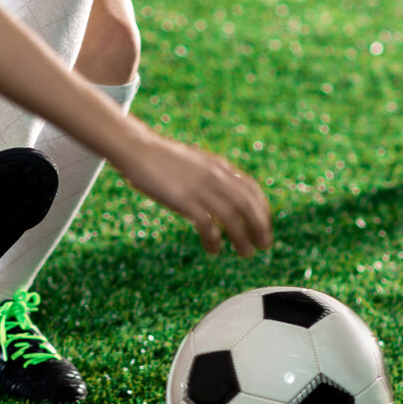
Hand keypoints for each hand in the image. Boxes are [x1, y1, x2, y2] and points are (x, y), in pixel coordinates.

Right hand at [115, 133, 272, 255]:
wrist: (138, 150)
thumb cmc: (161, 158)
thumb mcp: (195, 162)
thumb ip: (210, 174)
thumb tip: (220, 190)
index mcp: (220, 167)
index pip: (252, 189)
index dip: (262, 210)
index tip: (263, 225)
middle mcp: (216, 177)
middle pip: (248, 205)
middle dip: (260, 227)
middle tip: (264, 245)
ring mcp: (201, 189)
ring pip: (232, 218)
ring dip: (242, 238)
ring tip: (246, 253)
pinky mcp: (186, 201)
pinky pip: (208, 226)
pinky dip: (214, 240)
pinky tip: (214, 250)